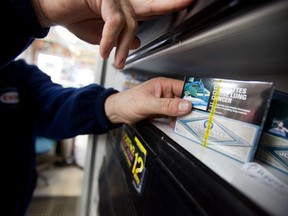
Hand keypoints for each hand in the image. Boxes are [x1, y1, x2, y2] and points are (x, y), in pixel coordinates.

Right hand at [31, 0, 192, 68]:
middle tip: (187, 0)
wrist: (53, 9)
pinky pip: (114, 21)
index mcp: (124, 9)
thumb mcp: (101, 36)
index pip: (150, 8)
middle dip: (169, 4)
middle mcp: (122, 0)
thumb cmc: (76, 18)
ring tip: (116, 60)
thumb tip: (136, 43)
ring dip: (123, 46)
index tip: (187, 3)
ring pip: (129, 22)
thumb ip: (119, 38)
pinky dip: (110, 39)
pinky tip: (105, 51)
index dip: (168, 6)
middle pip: (148, 7)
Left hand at [104, 77, 191, 124]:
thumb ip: (166, 105)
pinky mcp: (161, 112)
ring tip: (190, 123)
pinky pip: (172, 116)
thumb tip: (185, 106)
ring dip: (184, 116)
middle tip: (199, 117)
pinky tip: (178, 125)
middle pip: (184, 100)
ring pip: (179, 109)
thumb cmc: (127, 102)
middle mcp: (166, 93)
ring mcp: (164, 103)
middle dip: (190, 108)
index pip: (184, 88)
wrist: (116, 112)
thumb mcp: (147, 104)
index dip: (194, 95)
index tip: (204, 104)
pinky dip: (176, 121)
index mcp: (163, 85)